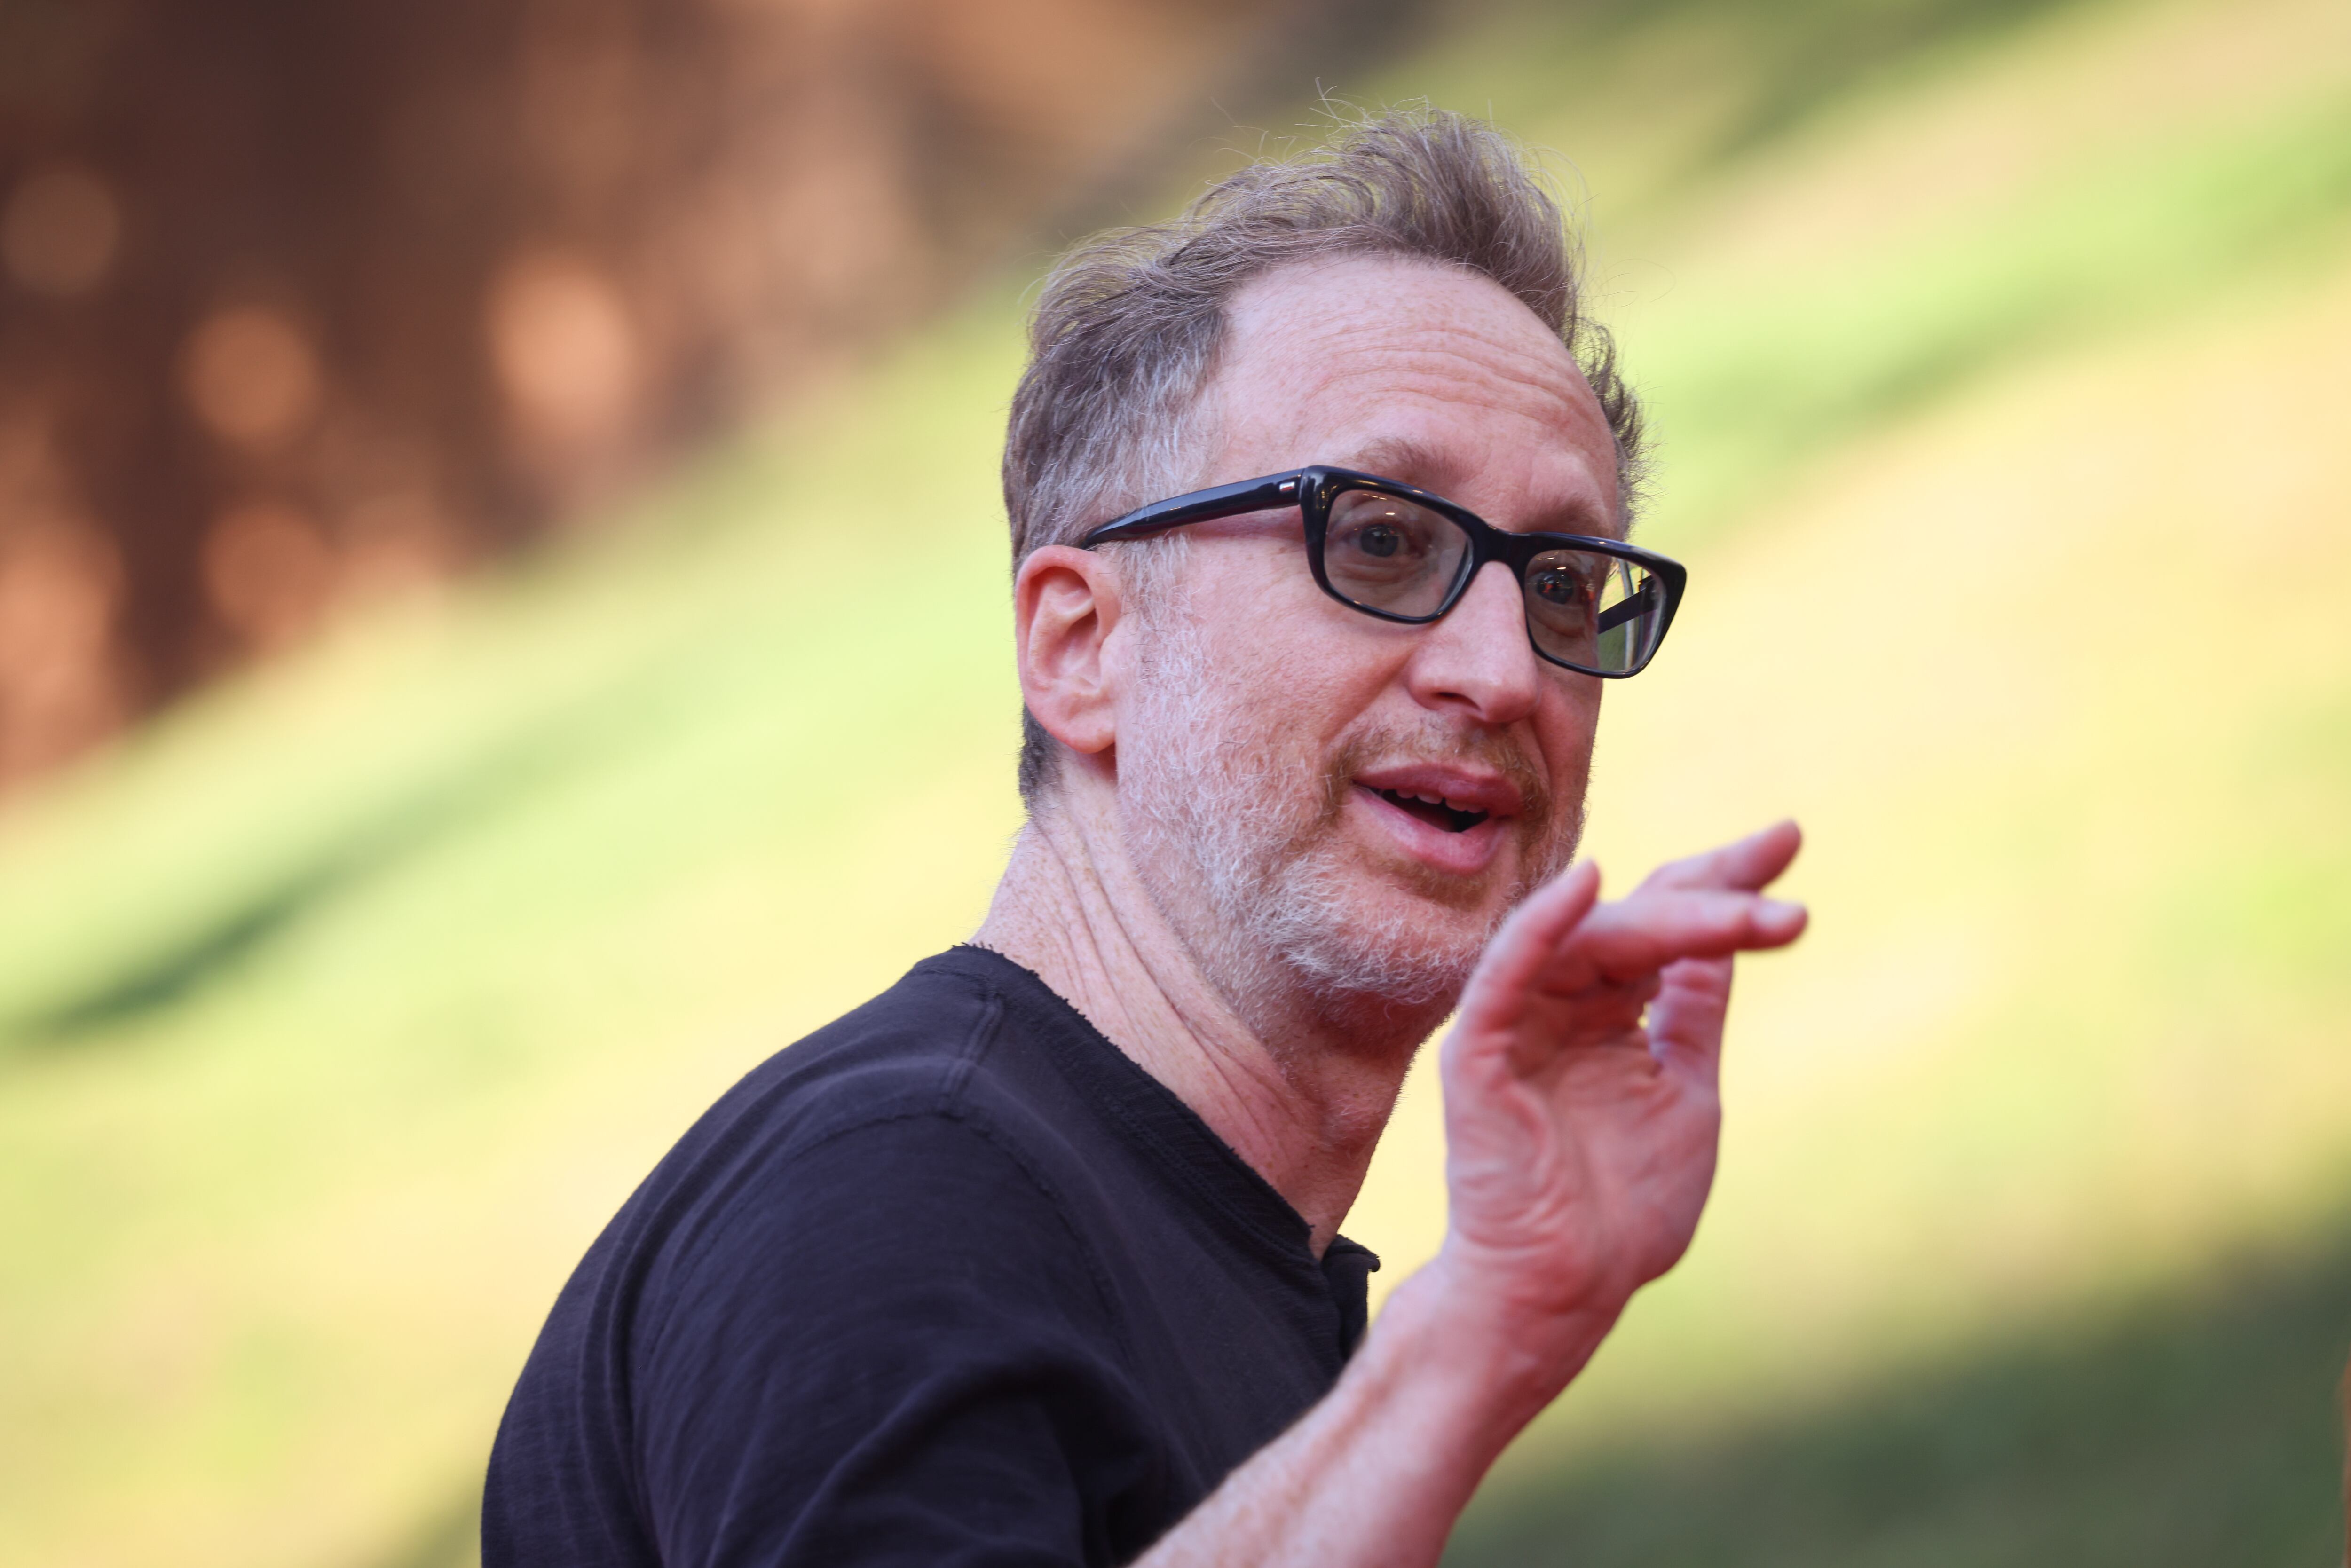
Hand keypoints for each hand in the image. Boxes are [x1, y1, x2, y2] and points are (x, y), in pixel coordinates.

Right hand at [1430, 821, 1805, 1373]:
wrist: (1563, 1290)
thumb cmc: (1622, 1211)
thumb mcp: (1685, 1092)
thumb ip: (1692, 1013)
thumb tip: (1727, 935)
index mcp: (1608, 1012)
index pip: (1664, 923)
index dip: (1724, 881)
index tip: (1787, 839)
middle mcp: (1562, 1002)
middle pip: (1635, 918)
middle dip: (1714, 892)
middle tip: (1783, 866)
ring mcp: (1518, 1022)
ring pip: (1590, 938)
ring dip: (1669, 916)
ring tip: (1744, 911)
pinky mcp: (1480, 1053)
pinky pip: (1506, 974)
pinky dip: (1540, 927)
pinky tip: (1587, 885)